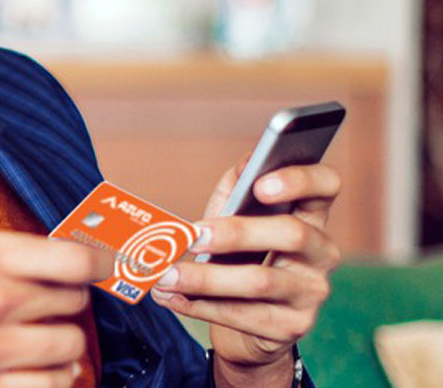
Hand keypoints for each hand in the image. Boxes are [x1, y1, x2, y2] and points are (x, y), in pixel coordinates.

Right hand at [0, 223, 105, 387]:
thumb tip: (56, 254)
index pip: (74, 257)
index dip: (96, 262)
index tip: (100, 267)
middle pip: (74, 304)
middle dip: (64, 303)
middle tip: (42, 303)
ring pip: (70, 350)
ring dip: (60, 344)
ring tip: (36, 339)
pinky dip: (50, 379)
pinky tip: (30, 369)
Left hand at [150, 161, 342, 386]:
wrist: (250, 325)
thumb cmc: (240, 257)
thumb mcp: (236, 220)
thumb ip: (237, 191)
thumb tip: (243, 165)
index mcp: (311, 217)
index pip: (326, 186)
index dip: (301, 180)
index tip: (261, 183)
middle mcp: (322, 253)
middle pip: (291, 234)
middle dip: (237, 233)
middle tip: (193, 236)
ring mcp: (312, 292)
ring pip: (260, 281)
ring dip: (204, 278)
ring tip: (164, 275)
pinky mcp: (292, 326)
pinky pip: (241, 314)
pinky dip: (197, 304)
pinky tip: (168, 296)